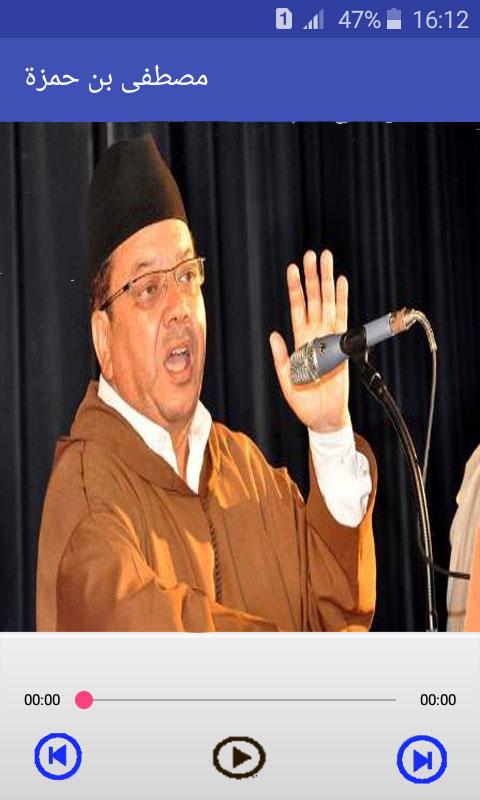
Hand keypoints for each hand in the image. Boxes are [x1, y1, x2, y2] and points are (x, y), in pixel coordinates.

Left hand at [269, 249, 348, 433]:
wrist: (324, 416)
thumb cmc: (305, 402)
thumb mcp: (287, 380)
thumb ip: (280, 358)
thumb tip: (273, 335)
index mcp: (300, 341)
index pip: (298, 309)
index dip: (295, 289)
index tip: (292, 269)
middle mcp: (316, 335)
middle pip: (315, 300)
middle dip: (313, 277)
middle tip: (312, 255)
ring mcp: (330, 339)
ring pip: (329, 304)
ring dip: (327, 282)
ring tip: (326, 260)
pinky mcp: (343, 347)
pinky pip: (343, 319)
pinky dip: (343, 301)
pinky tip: (341, 283)